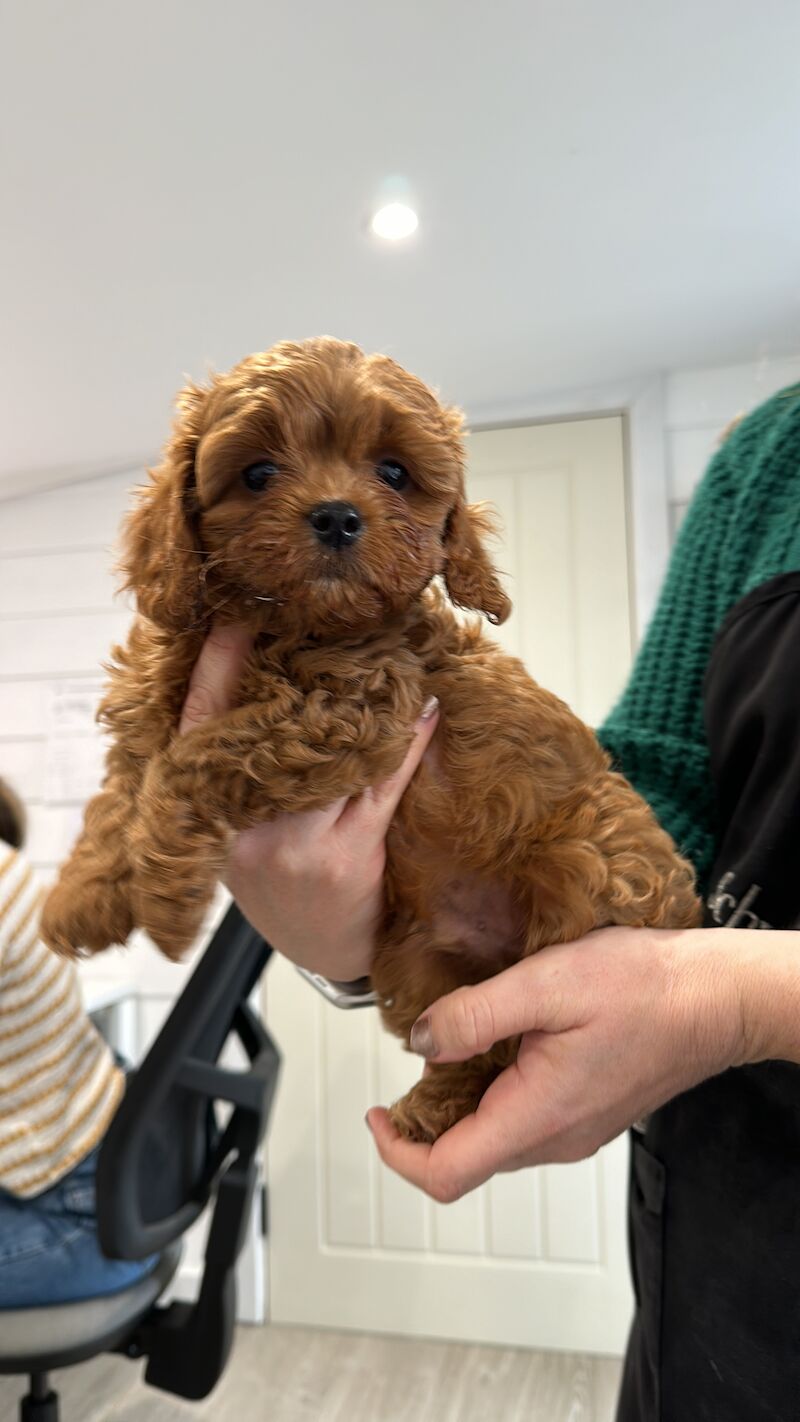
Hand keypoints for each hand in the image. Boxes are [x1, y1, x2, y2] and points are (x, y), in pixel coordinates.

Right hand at [179, 622, 439, 980]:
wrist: (322, 952)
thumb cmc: (282, 881)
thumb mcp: (244, 830)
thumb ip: (247, 771)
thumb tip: (275, 682)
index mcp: (208, 813)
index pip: (202, 723)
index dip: (215, 666)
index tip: (235, 616)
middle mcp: (245, 829)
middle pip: (277, 731)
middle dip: (307, 678)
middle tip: (334, 625)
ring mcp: (295, 846)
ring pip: (335, 753)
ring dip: (367, 704)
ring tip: (389, 656)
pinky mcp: (346, 859)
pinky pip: (381, 785)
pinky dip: (406, 744)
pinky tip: (425, 713)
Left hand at [366, 925, 756, 1201]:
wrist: (716, 998)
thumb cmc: (645, 989)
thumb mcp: (546, 985)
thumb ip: (475, 1015)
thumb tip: (421, 1042)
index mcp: (536, 1116)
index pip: (446, 1173)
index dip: (397, 1153)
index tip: (377, 1113)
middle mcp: (554, 1138)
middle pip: (465, 1157)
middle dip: (424, 1120)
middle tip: (413, 1063)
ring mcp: (574, 1131)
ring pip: (494, 1136)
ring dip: (460, 1102)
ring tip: (453, 1042)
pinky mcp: (587, 1112)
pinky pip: (524, 1118)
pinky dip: (493, 1090)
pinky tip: (499, 1040)